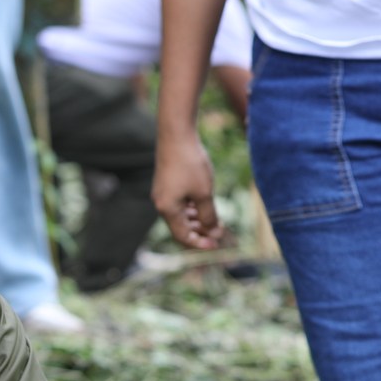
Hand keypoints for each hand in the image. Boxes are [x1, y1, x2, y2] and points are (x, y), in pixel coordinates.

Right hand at [153, 131, 224, 249]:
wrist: (176, 134)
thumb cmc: (190, 164)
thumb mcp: (204, 193)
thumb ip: (209, 216)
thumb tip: (214, 232)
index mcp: (168, 210)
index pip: (183, 237)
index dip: (200, 243)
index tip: (216, 245)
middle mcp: (161, 204)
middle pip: (181, 228)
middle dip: (200, 233)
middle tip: (218, 233)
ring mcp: (162, 194)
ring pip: (180, 216)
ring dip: (197, 221)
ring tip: (214, 221)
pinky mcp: (166, 184)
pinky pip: (178, 204)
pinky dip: (191, 209)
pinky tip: (203, 205)